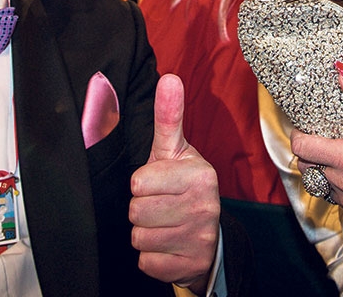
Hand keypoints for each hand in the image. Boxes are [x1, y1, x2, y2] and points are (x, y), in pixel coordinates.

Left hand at [131, 74, 219, 293]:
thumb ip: (169, 116)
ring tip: (164, 224)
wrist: (206, 236)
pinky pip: (146, 262)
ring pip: (139, 237)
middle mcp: (204, 206)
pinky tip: (167, 245)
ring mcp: (199, 238)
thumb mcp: (174, 151)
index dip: (141, 183)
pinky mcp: (190, 265)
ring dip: (145, 233)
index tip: (158, 183)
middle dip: (141, 209)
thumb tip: (169, 77)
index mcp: (200, 174)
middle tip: (160, 204)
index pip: (138, 182)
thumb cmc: (182, 186)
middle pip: (136, 211)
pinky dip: (151, 257)